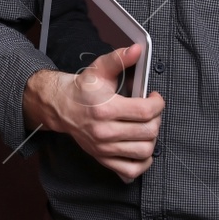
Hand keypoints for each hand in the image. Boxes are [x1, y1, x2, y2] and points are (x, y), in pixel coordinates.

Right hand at [22, 44, 164, 182]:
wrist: (61, 106)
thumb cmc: (82, 89)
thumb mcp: (99, 69)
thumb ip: (120, 58)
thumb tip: (138, 49)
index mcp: (105, 108)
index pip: (145, 111)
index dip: (158, 103)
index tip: (155, 98)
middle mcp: (104, 131)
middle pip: (148, 132)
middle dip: (156, 119)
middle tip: (151, 112)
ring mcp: (104, 148)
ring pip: (144, 151)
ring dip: (152, 139)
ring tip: (147, 127)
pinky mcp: (103, 158)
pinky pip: (131, 170)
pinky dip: (142, 163)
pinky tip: (142, 148)